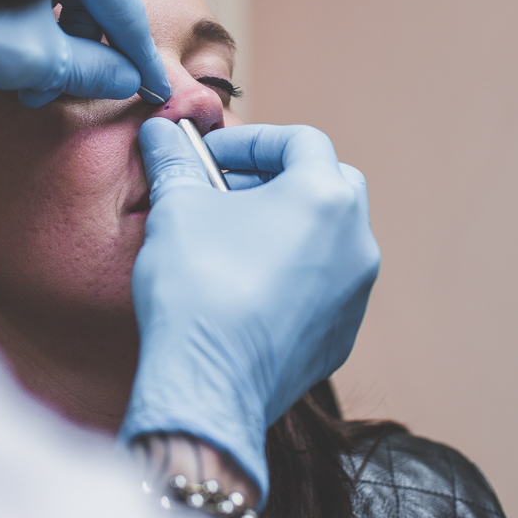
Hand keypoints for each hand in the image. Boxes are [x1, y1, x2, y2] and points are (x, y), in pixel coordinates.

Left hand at [0, 0, 170, 107]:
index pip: (123, 5)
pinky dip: (30, 37)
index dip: (139, 54)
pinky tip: (13, 70)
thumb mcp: (31, 53)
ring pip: (58, 6)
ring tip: (34, 89)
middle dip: (85, 57)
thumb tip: (126, 80)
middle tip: (76, 94)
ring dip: (54, 54)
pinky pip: (29, 1)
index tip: (156, 88)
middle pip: (91, 3)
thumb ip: (87, 68)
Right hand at [119, 120, 380, 500]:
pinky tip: (245, 286)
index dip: (252, 140)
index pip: (301, 140)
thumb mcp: (177, 209)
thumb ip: (176, 163)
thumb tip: (160, 132)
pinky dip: (293, 273)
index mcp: (325, 197)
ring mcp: (355, 293)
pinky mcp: (342, 335)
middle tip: (226, 190)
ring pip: (329, 238)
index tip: (212, 154)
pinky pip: (323, 286)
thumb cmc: (197, 289)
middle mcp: (356, 241)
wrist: (207, 386)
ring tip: (232, 238)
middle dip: (276, 178)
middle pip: (326, 184)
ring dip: (286, 226)